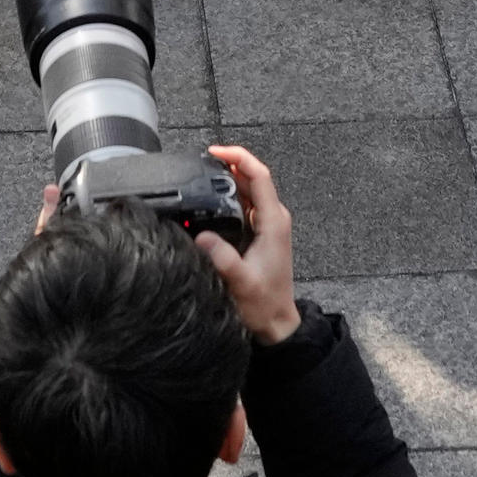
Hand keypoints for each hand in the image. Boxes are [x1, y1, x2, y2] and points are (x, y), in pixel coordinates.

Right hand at [193, 143, 299, 342]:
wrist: (276, 324)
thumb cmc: (263, 304)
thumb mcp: (241, 282)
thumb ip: (223, 259)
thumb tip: (202, 236)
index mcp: (273, 222)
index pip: (259, 176)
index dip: (239, 157)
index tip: (215, 152)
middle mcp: (273, 218)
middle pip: (253, 177)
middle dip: (229, 163)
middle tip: (201, 160)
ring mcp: (268, 225)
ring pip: (249, 189)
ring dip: (229, 177)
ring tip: (203, 172)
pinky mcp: (261, 233)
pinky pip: (246, 203)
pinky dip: (230, 193)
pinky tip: (212, 195)